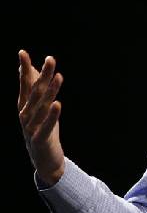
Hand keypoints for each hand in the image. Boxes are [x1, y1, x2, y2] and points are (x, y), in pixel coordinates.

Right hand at [17, 50, 64, 185]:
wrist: (44, 160)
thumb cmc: (42, 129)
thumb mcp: (38, 107)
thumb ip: (32, 88)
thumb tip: (24, 68)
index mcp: (25, 105)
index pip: (25, 83)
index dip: (24, 68)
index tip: (22, 52)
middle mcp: (25, 114)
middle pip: (35, 92)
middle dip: (43, 75)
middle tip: (51, 59)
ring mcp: (31, 127)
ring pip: (41, 107)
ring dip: (51, 91)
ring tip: (58, 76)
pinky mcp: (40, 139)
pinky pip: (46, 126)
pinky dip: (52, 115)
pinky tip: (57, 104)